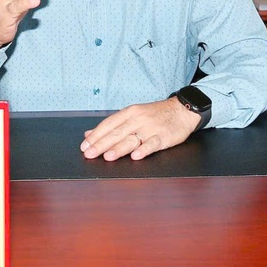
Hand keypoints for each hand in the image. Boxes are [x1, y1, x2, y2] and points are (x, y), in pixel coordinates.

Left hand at [80, 98, 201, 160]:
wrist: (182, 110)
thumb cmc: (155, 114)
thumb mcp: (133, 114)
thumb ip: (112, 125)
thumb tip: (89, 134)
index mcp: (129, 112)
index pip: (108, 124)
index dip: (96, 135)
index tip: (84, 146)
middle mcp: (138, 119)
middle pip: (117, 132)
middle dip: (101, 144)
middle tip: (89, 154)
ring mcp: (151, 128)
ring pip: (132, 139)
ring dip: (119, 148)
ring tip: (107, 156)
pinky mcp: (164, 136)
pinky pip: (152, 143)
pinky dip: (144, 150)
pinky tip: (135, 156)